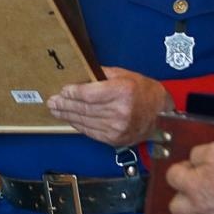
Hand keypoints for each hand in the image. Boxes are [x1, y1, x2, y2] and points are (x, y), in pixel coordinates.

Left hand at [46, 66, 171, 147]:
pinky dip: (78, 125)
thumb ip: (102, 74)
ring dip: (68, 116)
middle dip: (65, 105)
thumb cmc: (144, 91)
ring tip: (56, 110)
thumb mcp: (125, 74)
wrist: (161, 115)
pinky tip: (70, 119)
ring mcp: (117, 128)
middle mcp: (120, 112)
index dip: (73, 93)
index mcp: (122, 92)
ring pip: (85, 121)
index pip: (89, 95)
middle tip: (52, 101)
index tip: (62, 90)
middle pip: (84, 109)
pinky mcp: (115, 139)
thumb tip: (81, 74)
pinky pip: (91, 132)